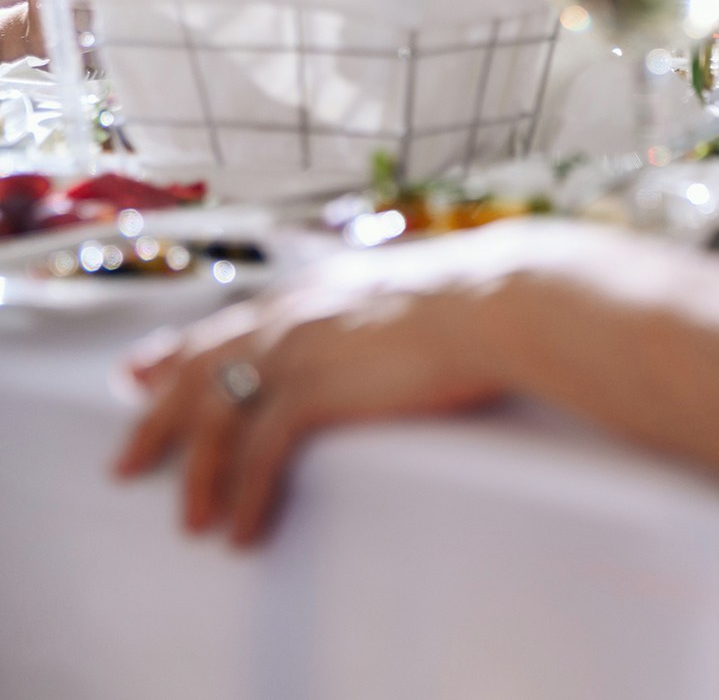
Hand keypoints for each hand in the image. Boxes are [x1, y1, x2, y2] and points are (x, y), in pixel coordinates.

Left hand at [112, 271, 505, 545]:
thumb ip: (371, 303)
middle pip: (194, 371)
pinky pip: (259, 456)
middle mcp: (286, 316)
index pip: (224, 323)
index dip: (174, 353)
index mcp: (308, 291)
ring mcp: (294, 353)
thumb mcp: (404, 286)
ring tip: (192, 521)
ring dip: (197, 477)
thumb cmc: (477, 297)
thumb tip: (382, 318)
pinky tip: (243, 530)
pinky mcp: (314, 392)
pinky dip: (246, 497)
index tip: (141, 373)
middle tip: (127, 459)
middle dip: (154, 419)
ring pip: (214, 422)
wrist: (495, 302)